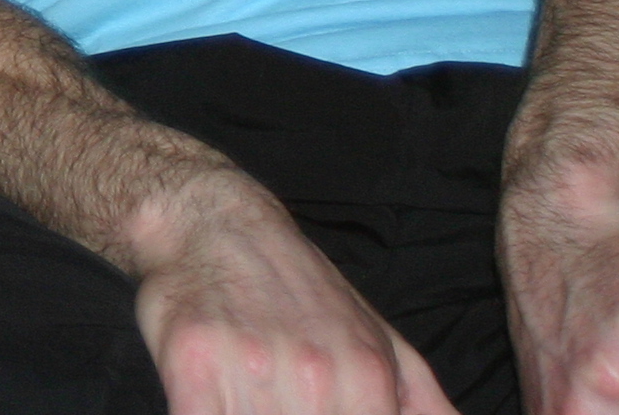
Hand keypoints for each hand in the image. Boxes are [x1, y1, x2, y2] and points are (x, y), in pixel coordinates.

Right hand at [125, 175, 458, 414]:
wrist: (214, 222)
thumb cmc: (300, 292)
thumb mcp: (382, 343)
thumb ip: (426, 407)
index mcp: (369, 379)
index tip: (317, 406)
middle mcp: (318, 376)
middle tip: (282, 397)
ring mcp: (255, 368)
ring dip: (248, 413)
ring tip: (248, 395)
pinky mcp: (193, 363)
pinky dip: (209, 414)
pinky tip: (213, 399)